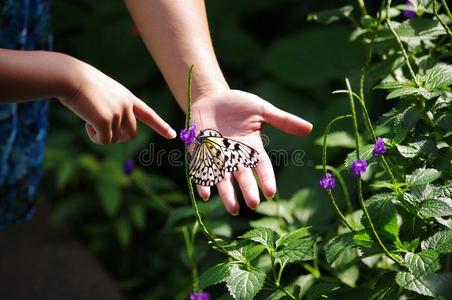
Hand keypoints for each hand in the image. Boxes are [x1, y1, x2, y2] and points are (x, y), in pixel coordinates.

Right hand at [60, 58, 175, 143]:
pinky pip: (104, 140)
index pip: (148, 114)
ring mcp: (118, 113)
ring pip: (116, 139)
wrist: (69, 77)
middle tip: (99, 129)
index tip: (172, 135)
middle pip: (131, 134)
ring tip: (89, 119)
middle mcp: (127, 106)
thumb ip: (112, 108)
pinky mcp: (106, 121)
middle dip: (117, 137)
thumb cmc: (80, 83)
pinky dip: (94, 137)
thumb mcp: (102, 93)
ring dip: (103, 135)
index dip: (160, 126)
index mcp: (127, 97)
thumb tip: (110, 131)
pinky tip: (86, 123)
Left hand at [191, 89, 312, 214]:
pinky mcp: (199, 155)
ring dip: (227, 195)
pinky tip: (206, 194)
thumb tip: (309, 128)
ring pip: (223, 180)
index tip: (271, 193)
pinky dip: (203, 183)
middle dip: (248, 190)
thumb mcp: (261, 110)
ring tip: (233, 209)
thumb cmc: (237, 104)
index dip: (266, 179)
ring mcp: (217, 158)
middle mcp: (235, 158)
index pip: (262, 167)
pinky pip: (201, 172)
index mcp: (252, 148)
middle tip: (253, 204)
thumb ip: (283, 120)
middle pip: (243, 177)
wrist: (209, 98)